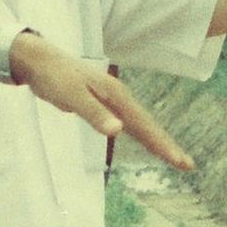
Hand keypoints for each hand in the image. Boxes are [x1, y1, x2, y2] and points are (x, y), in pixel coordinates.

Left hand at [13, 36, 197, 171]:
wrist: (39, 61)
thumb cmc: (54, 78)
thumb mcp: (71, 96)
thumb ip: (94, 114)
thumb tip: (118, 131)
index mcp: (116, 96)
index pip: (144, 125)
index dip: (162, 144)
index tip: (180, 161)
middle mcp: (120, 98)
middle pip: (148, 126)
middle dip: (167, 146)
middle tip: (188, 165)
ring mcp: (113, 101)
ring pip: (140, 125)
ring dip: (157, 142)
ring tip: (174, 158)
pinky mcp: (105, 105)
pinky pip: (129, 124)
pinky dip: (141, 135)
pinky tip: (147, 143)